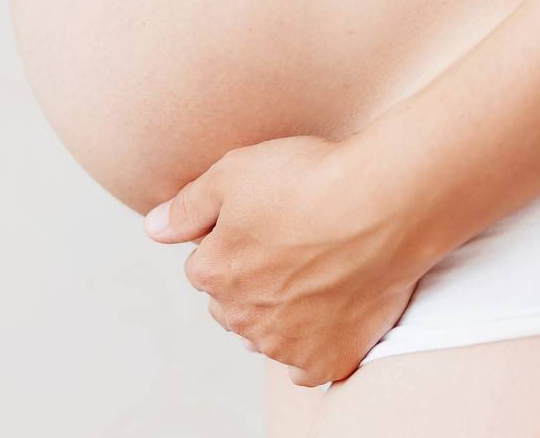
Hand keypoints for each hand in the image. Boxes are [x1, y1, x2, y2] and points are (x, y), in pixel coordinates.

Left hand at [144, 136, 433, 386]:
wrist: (387, 204)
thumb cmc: (312, 180)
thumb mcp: (234, 172)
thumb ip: (188, 206)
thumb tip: (153, 229)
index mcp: (215, 272)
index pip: (203, 267)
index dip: (231, 241)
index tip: (264, 221)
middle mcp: (244, 317)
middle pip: (231, 305)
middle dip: (249, 282)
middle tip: (291, 245)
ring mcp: (287, 344)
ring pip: (267, 334)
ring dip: (279, 313)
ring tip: (316, 271)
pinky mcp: (329, 359)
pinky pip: (307, 366)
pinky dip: (313, 346)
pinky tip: (330, 312)